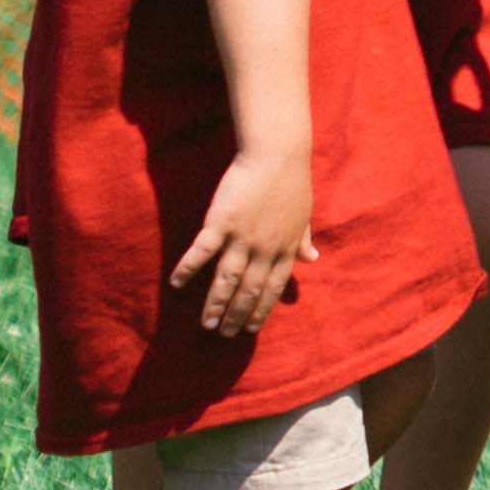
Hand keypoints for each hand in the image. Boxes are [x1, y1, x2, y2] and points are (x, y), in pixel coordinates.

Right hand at [171, 140, 314, 338]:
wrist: (277, 155)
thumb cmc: (290, 183)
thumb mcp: (303, 216)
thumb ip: (303, 240)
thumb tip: (312, 259)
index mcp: (286, 248)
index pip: (273, 288)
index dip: (261, 309)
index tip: (250, 327)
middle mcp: (265, 248)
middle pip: (249, 290)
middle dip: (236, 315)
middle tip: (224, 333)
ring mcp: (242, 237)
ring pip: (227, 279)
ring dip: (216, 304)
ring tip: (206, 324)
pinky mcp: (221, 223)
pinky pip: (202, 252)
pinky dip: (189, 269)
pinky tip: (177, 284)